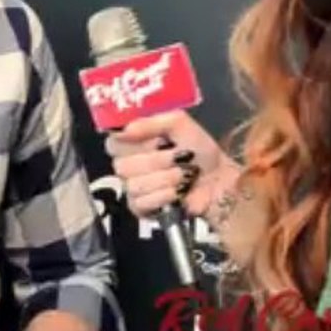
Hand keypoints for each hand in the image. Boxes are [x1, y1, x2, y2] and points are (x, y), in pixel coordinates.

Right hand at [104, 111, 238, 220]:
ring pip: (133, 184)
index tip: (157, 140)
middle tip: (177, 158)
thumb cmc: (198, 149)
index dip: (134, 142)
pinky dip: (163, 196)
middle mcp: (127, 164)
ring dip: (164, 179)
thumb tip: (125, 130)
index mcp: (132, 142)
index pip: (113, 142)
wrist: (217, 179)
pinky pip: (140, 203)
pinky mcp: (140, 208)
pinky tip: (177, 193)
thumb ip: (151, 121)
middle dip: (156, 161)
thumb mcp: (179, 123)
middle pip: (122, 165)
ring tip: (182, 176)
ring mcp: (132, 187)